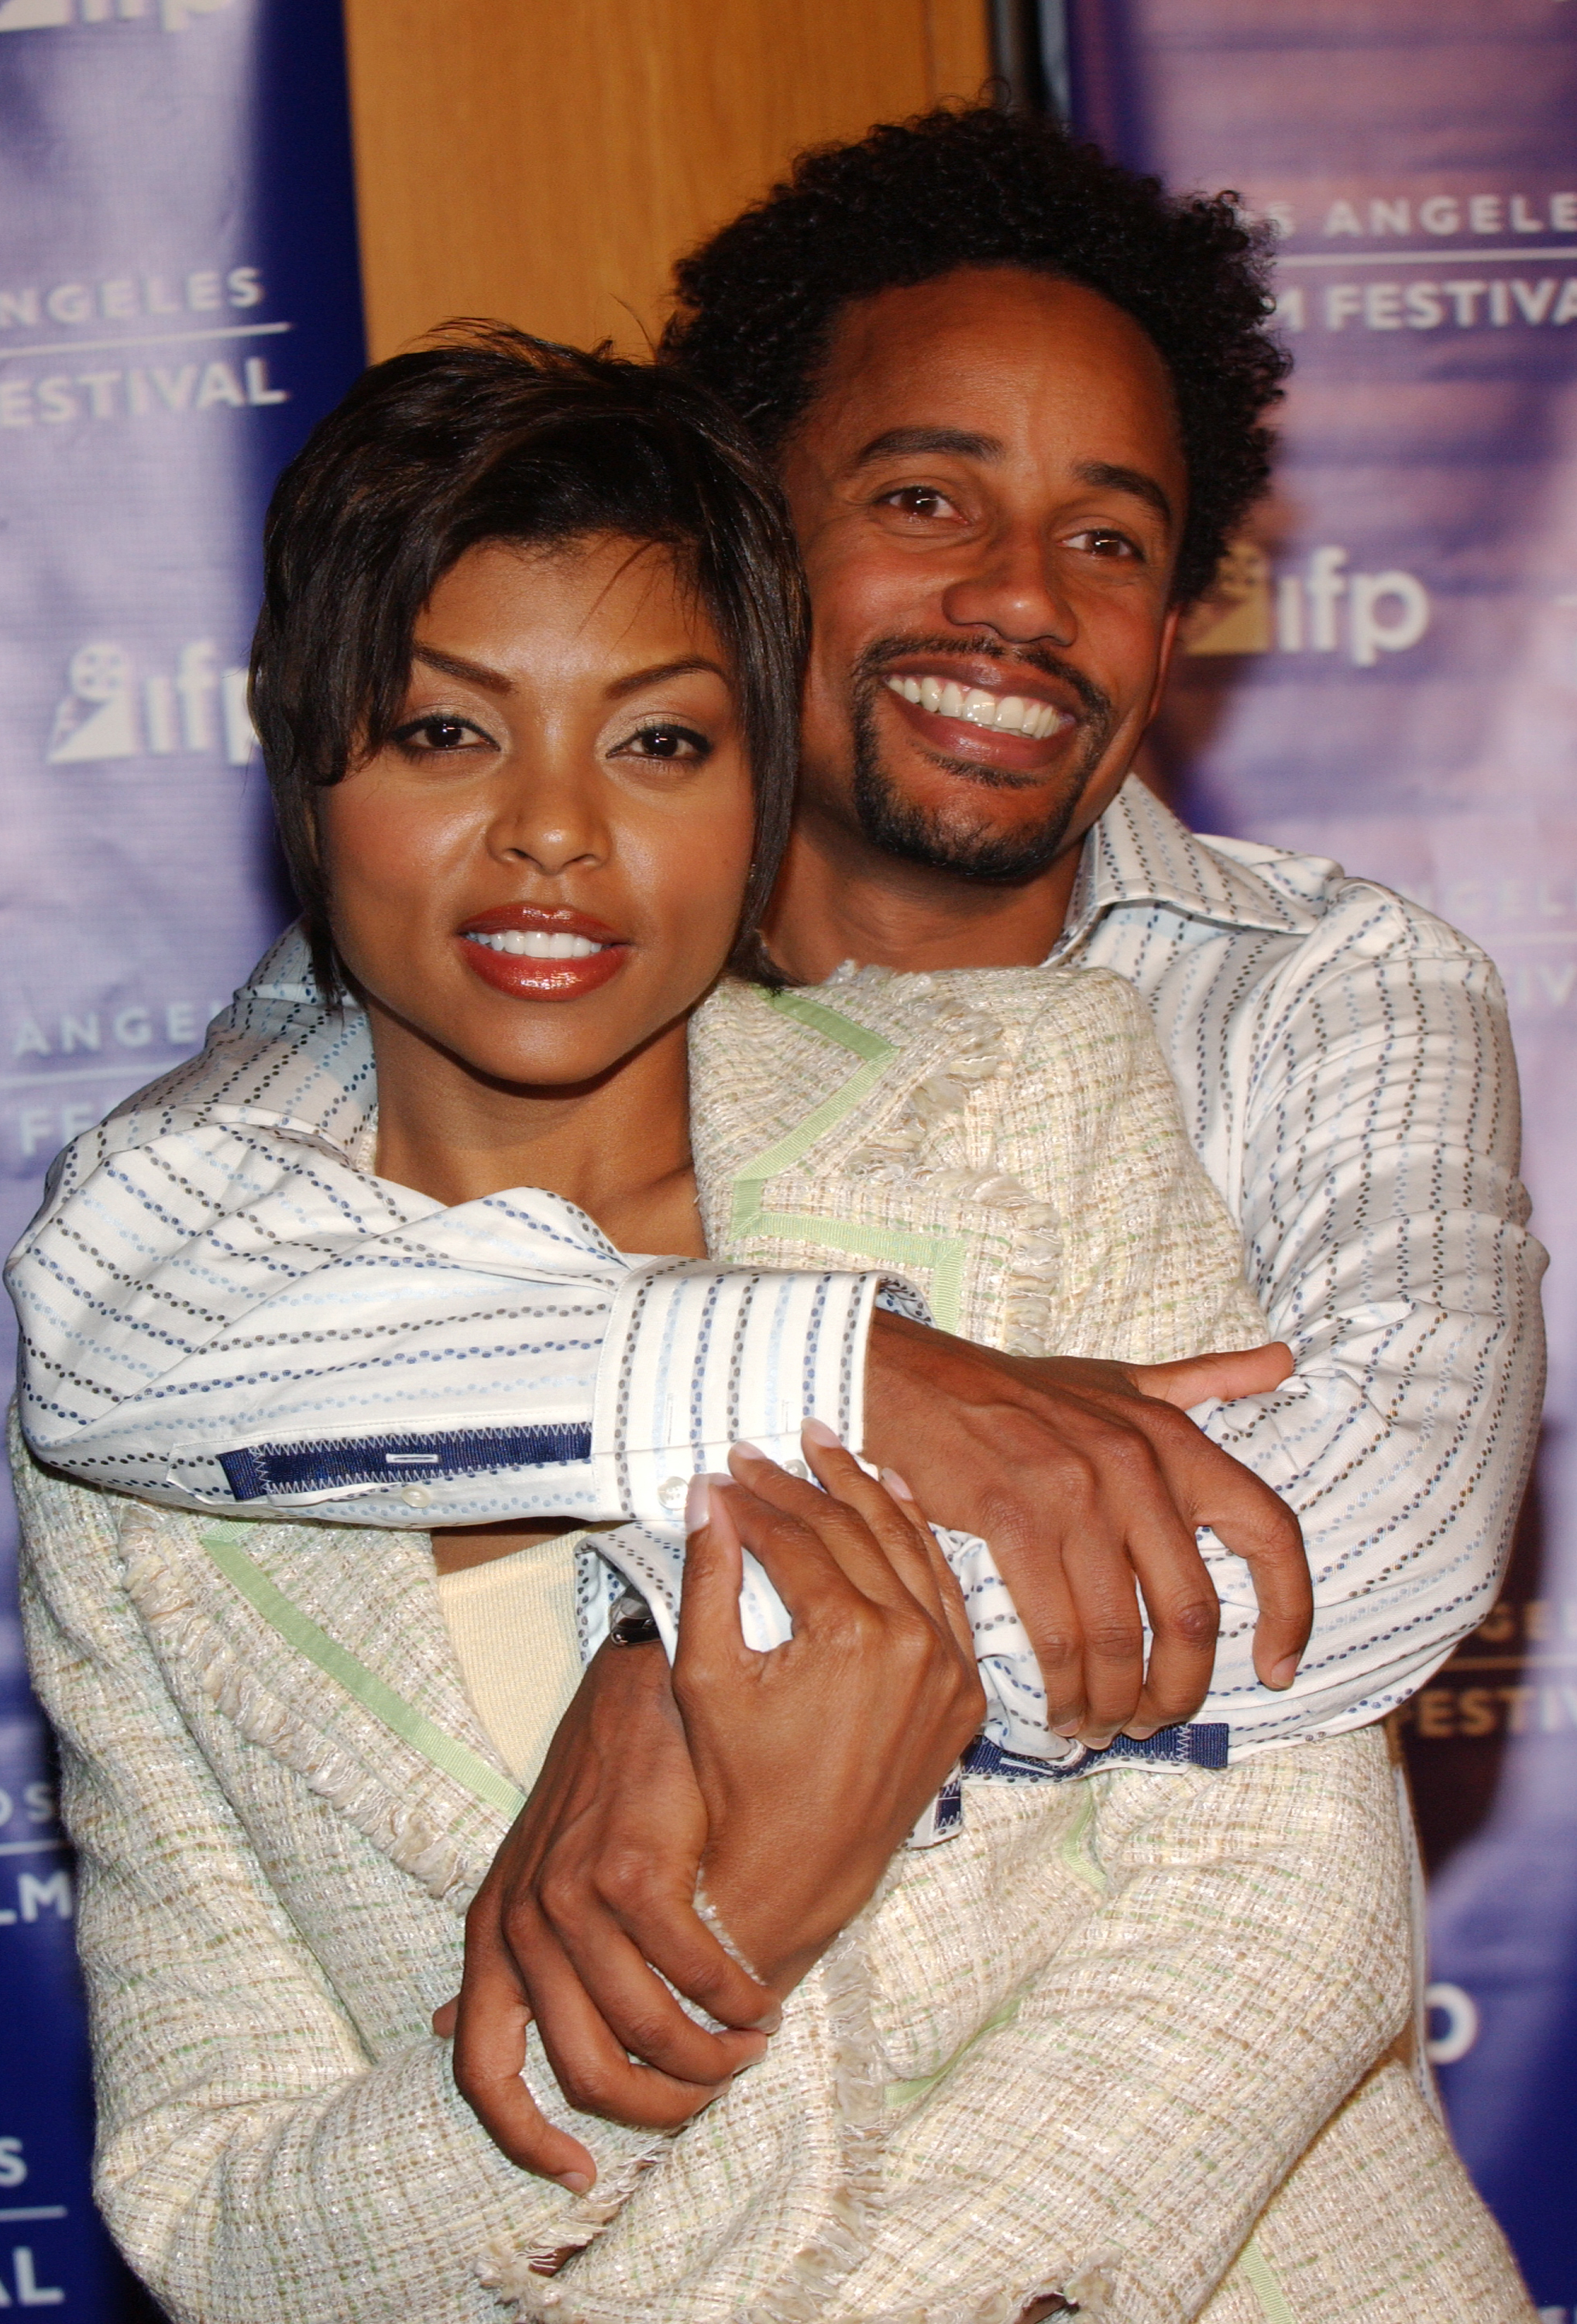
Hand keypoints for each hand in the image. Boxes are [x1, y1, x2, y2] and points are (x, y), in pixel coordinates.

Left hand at [445, 1633, 779, 2187]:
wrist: (639, 1682)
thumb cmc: (599, 1784)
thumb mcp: (531, 1871)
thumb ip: (503, 1953)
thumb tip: (446, 2028)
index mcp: (490, 1934)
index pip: (481, 2072)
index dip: (524, 2138)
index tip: (576, 2176)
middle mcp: (517, 1923)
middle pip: (583, 2069)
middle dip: (658, 2101)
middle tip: (713, 2090)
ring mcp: (567, 1897)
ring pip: (645, 2028)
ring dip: (711, 2054)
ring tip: (753, 2040)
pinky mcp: (627, 1869)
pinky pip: (692, 1970)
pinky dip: (736, 1999)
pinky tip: (761, 1996)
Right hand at [675, 1430, 985, 1992]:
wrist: (796, 1871)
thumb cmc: (739, 1781)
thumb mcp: (707, 1678)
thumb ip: (707, 1578)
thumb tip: (704, 1495)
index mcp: (852, 1635)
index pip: (797, 1539)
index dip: (752, 1499)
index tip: (720, 1471)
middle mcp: (916, 1642)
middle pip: (854, 1533)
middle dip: (801, 1484)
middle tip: (764, 1449)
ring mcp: (951, 1667)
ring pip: (909, 1549)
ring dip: (866, 1492)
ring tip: (828, 1448)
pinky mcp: (966, 1690)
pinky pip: (946, 1595)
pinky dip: (919, 1543)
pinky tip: (894, 1499)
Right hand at [862, 1310, 1308, 1746]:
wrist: (922, 1383)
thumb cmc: (1027, 1392)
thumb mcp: (1125, 1378)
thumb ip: (1207, 1379)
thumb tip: (1283, 1361)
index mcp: (1176, 1440)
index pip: (1270, 1530)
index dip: (1291, 1611)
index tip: (1278, 1669)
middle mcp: (1137, 1467)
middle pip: (1192, 1612)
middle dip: (1182, 1688)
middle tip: (1160, 1720)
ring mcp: (1075, 1496)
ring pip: (1121, 1636)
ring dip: (1117, 1702)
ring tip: (1104, 1727)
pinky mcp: (1013, 1523)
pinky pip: (1056, 1633)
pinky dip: (1064, 1688)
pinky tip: (1061, 1709)